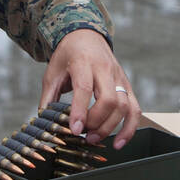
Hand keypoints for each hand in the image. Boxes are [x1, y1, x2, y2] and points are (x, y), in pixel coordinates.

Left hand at [39, 29, 141, 148]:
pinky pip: (135, 109)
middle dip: (97, 122)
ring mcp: (119, 77)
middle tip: (84, 135)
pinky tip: (119, 143)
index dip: (80, 111)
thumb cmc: (68, 55)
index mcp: (83, 62)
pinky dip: (130, 128)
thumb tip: (44, 123)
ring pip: (124, 106)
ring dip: (110, 127)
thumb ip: (48, 98)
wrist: (86, 36)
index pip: (85, 88)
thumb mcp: (52, 72)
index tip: (75, 130)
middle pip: (110, 99)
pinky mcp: (127, 86)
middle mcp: (105, 69)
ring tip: (93, 139)